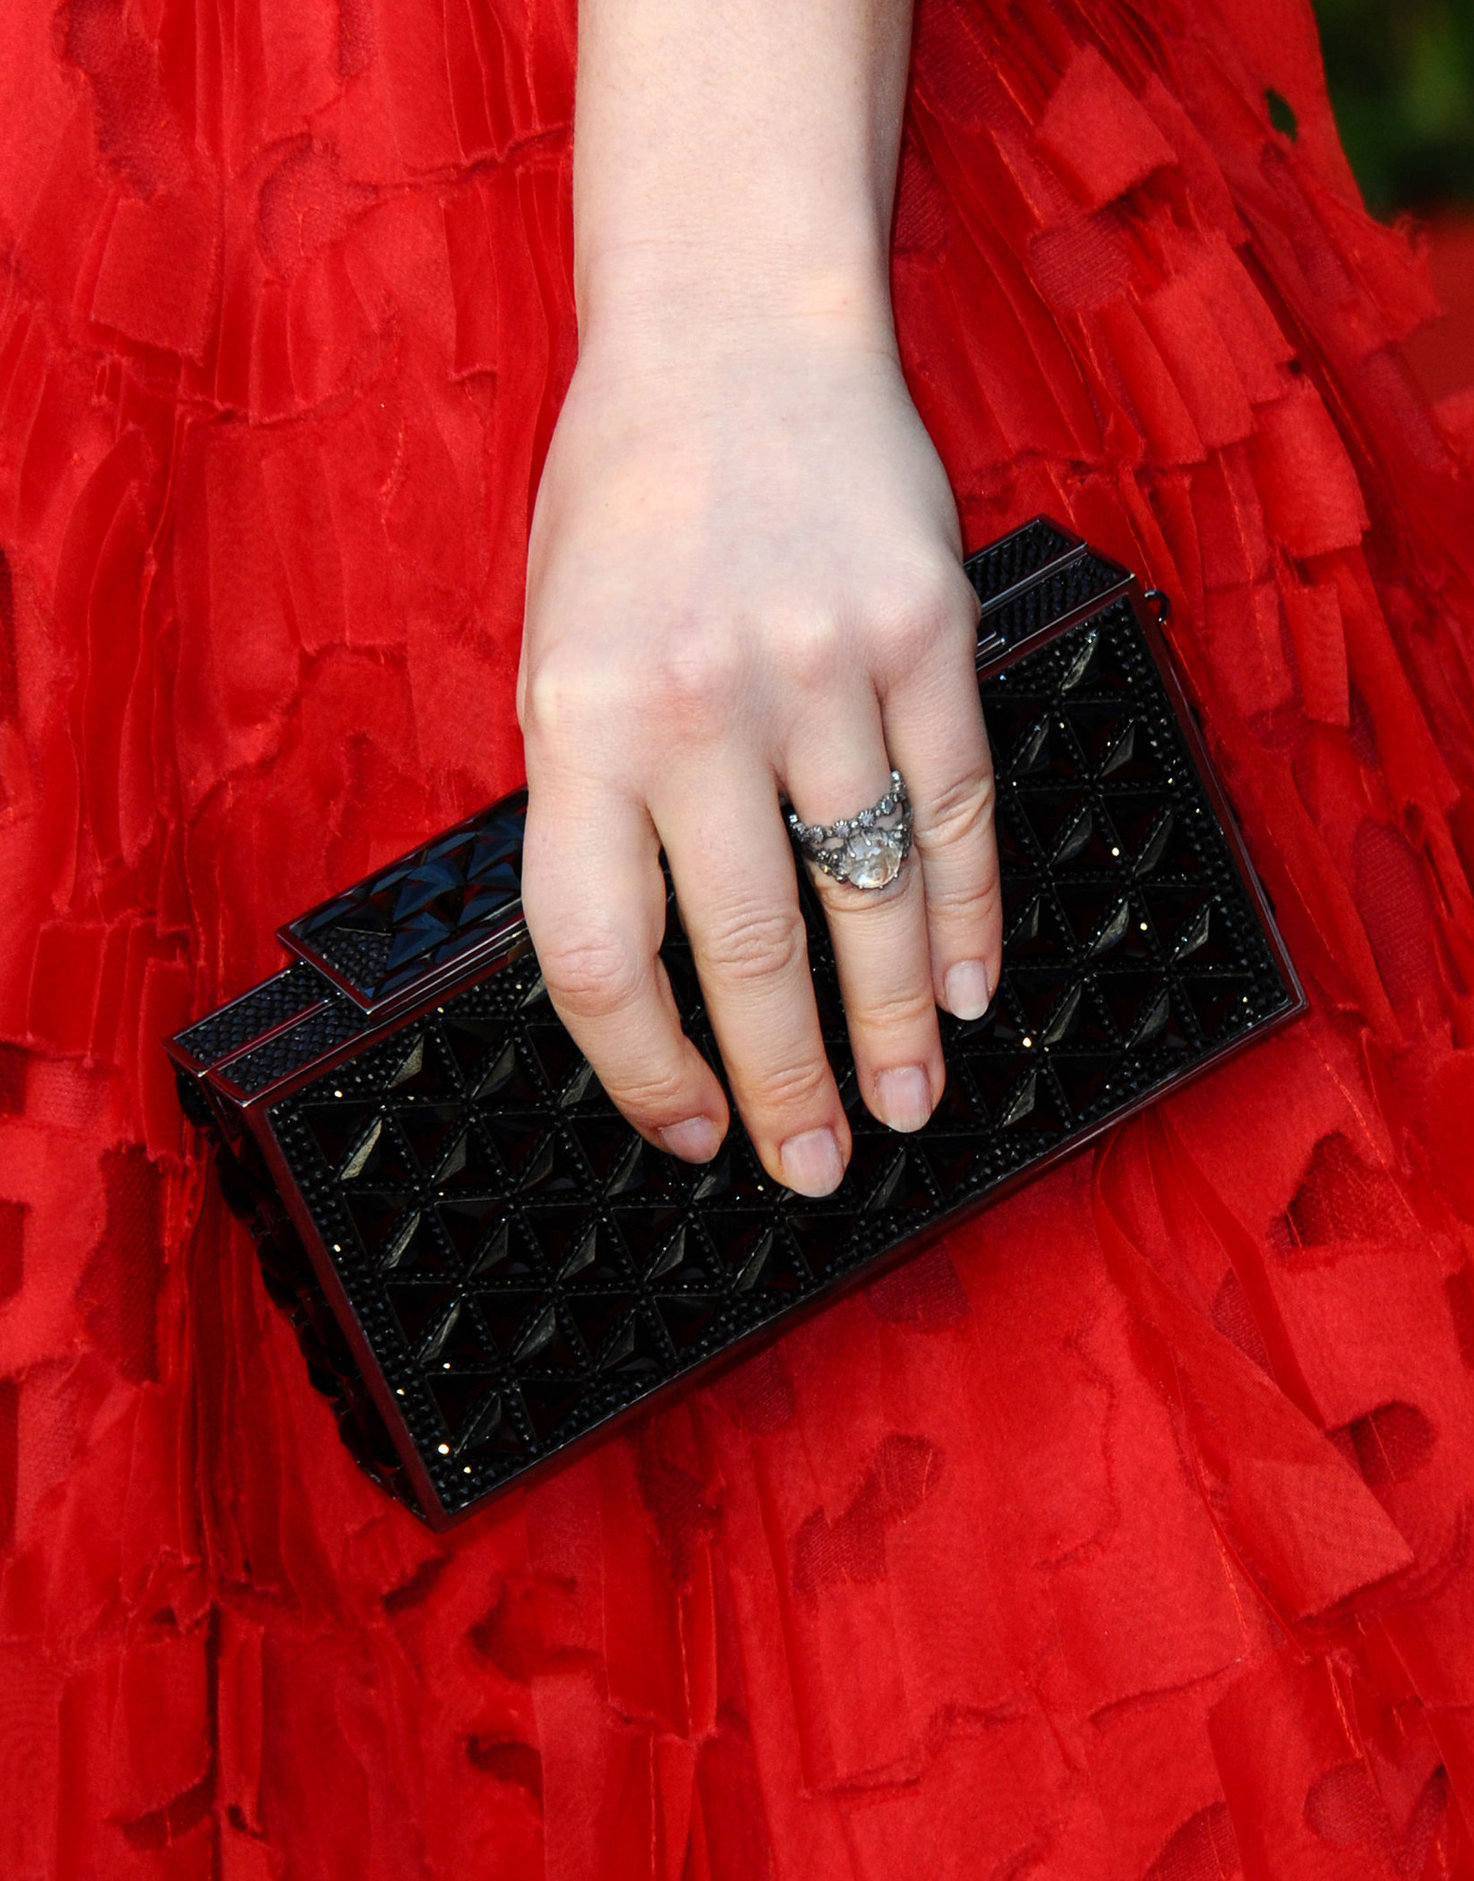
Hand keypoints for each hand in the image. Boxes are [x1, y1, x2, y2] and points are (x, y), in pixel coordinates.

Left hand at [517, 318, 1001, 1196]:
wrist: (738, 334)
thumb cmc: (629, 508)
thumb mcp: (557, 652)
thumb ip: (598, 805)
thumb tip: (659, 976)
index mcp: (578, 718)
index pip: (598, 951)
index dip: (641, 1068)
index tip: (687, 1130)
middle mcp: (700, 703)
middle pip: (748, 950)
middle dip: (785, 1082)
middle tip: (811, 1167)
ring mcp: (826, 667)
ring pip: (870, 897)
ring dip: (894, 1026)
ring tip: (904, 1111)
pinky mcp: (930, 634)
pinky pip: (957, 809)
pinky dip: (967, 916)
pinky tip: (970, 991)